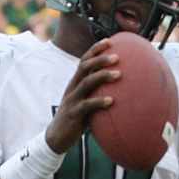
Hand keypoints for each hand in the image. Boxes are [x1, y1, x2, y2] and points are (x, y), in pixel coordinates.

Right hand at [44, 39, 118, 153]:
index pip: (84, 60)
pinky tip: (112, 101)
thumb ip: (97, 94)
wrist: (57, 137)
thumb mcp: (86, 103)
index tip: (110, 41)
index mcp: (75, 82)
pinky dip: (99, 102)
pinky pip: (87, 105)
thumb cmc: (76, 119)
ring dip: (103, 76)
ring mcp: (72, 100)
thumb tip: (121, 91)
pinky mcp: (74, 114)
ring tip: (119, 75)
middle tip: (117, 57)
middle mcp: (73, 87)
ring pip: (86, 82)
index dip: (95, 49)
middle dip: (100, 59)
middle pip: (85, 66)